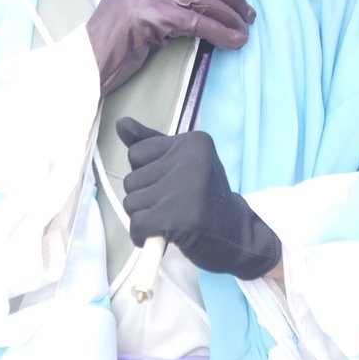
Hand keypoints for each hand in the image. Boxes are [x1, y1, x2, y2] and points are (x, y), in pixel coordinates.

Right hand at [86, 0, 253, 95]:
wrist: (89, 62)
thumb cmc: (115, 43)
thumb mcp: (136, 10)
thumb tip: (202, 2)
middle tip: (247, 11)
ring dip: (228, 15)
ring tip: (244, 29)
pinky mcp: (151, 16)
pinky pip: (196, 23)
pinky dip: (220, 32)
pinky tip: (233, 41)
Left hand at [117, 117, 280, 278]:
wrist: (237, 235)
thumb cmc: (204, 197)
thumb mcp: (182, 162)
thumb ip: (150, 144)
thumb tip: (121, 123)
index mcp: (192, 142)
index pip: (136, 153)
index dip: (147, 174)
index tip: (172, 184)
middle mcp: (191, 160)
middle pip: (131, 180)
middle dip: (144, 198)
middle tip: (172, 206)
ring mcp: (186, 189)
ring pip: (131, 203)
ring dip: (144, 217)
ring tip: (169, 219)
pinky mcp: (180, 219)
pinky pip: (137, 225)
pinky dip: (143, 235)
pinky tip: (161, 235)